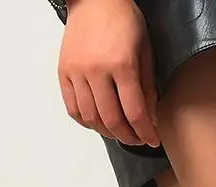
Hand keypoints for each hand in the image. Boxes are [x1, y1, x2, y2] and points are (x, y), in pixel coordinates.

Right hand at [58, 0, 160, 146]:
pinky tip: (97, 122)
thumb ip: (147, 86)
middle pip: (112, 120)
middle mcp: (97, 70)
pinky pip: (73, 109)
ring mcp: (77, 72)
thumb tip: (150, 117)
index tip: (151, 140)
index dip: (145, 132)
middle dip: (127, 136)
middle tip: (136, 139)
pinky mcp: (64, 72)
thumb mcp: (145, 50)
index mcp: (122, 64)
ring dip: (107, 132)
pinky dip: (86, 122)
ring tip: (118, 132)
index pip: (135, 112)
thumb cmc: (122, 18)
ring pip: (91, 118)